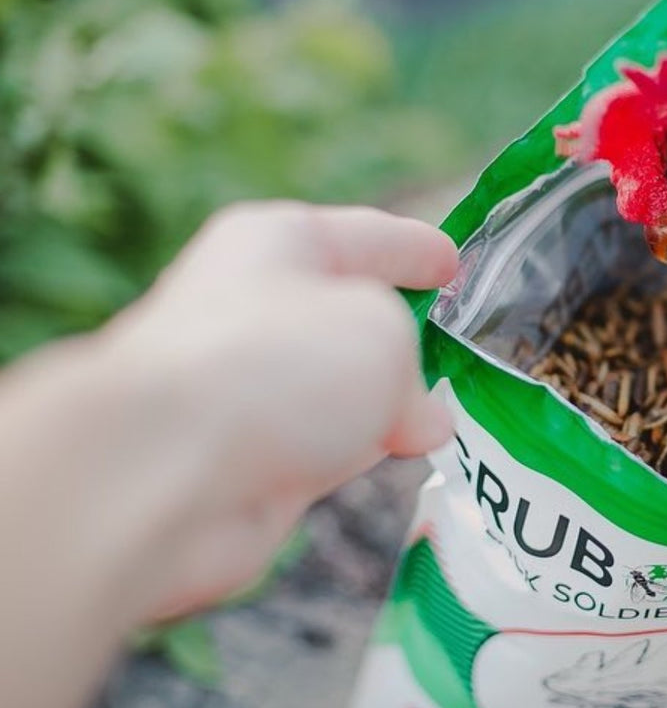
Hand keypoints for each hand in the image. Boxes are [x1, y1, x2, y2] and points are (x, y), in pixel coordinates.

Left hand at [95, 201, 458, 618]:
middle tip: (460, 358)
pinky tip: (394, 462)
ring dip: (382, 408)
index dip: (417, 249)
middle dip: (405, 341)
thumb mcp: (381, 331)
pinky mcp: (245, 459)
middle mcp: (253, 310)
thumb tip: (420, 419)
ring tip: (437, 424)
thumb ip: (413, 366)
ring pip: (335, 390)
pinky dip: (356, 453)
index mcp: (276, 245)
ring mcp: (246, 389)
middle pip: (346, 318)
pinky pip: (320, 446)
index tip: (457, 265)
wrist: (165, 471)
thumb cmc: (276, 366)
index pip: (366, 237)